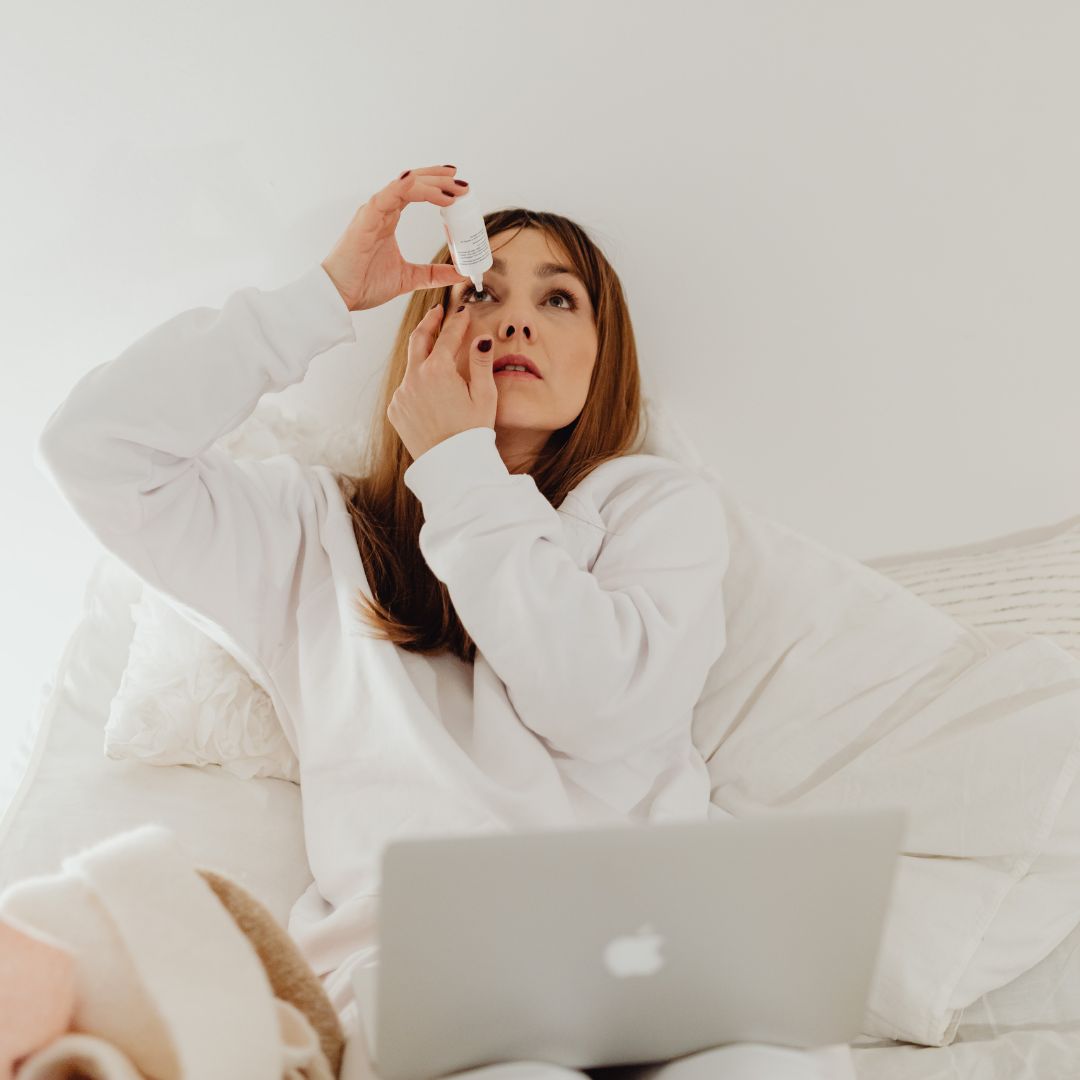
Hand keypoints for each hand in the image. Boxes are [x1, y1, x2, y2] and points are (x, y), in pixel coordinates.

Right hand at [321, 165, 471, 311]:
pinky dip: (405, 187)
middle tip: (463, 185)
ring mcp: (373, 212)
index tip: (460, 190)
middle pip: (413, 182)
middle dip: (440, 180)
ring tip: (452, 188)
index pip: (416, 192)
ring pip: (404, 185)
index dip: (438, 187)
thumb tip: (460, 275)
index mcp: (389, 219)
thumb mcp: (409, 278)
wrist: (340, 296)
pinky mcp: (366, 219)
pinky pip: (387, 196)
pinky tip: (423, 184)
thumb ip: (433, 274)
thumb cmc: (364, 284)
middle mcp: (382, 210)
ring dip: (430, 183)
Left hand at [387, 302, 497, 462]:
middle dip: (429, 322)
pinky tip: (431, 394)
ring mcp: (401, 394)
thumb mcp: (484, 396)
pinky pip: (406, 388)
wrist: (452, 465)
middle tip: (437, 312)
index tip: (463, 312)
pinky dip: (417, 384)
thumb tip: (481, 338)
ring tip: (438, 357)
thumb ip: (481, 363)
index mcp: (438, 371)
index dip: (457, 321)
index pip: (448, 336)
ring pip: (412, 366)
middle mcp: (414, 378)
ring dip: (424, 358)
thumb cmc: (472, 432)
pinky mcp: (395, 409)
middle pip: (418, 339)